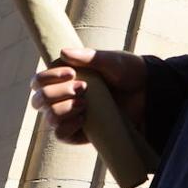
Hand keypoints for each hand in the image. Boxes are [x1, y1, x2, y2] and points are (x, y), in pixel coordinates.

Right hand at [29, 48, 146, 143]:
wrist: (148, 94)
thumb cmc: (129, 73)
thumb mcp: (112, 61)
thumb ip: (89, 57)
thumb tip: (64, 52)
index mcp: (64, 78)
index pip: (38, 81)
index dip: (47, 78)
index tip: (71, 74)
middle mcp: (63, 97)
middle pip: (38, 100)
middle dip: (56, 94)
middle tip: (84, 89)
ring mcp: (70, 115)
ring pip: (49, 117)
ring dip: (64, 109)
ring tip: (86, 104)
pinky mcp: (80, 132)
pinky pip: (60, 135)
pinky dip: (67, 126)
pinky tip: (83, 118)